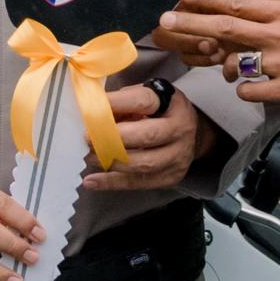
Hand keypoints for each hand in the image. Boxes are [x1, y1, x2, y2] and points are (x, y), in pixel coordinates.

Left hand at [79, 77, 209, 193]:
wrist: (191, 133)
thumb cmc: (160, 112)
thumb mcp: (146, 97)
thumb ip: (123, 102)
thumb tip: (91, 110)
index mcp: (173, 104)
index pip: (143, 101)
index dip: (116, 103)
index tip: (92, 107)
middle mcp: (180, 130)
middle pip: (147, 136)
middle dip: (113, 138)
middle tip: (88, 138)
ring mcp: (178, 156)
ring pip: (143, 164)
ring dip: (111, 161)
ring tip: (89, 156)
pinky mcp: (171, 177)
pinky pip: (138, 183)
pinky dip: (112, 182)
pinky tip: (92, 180)